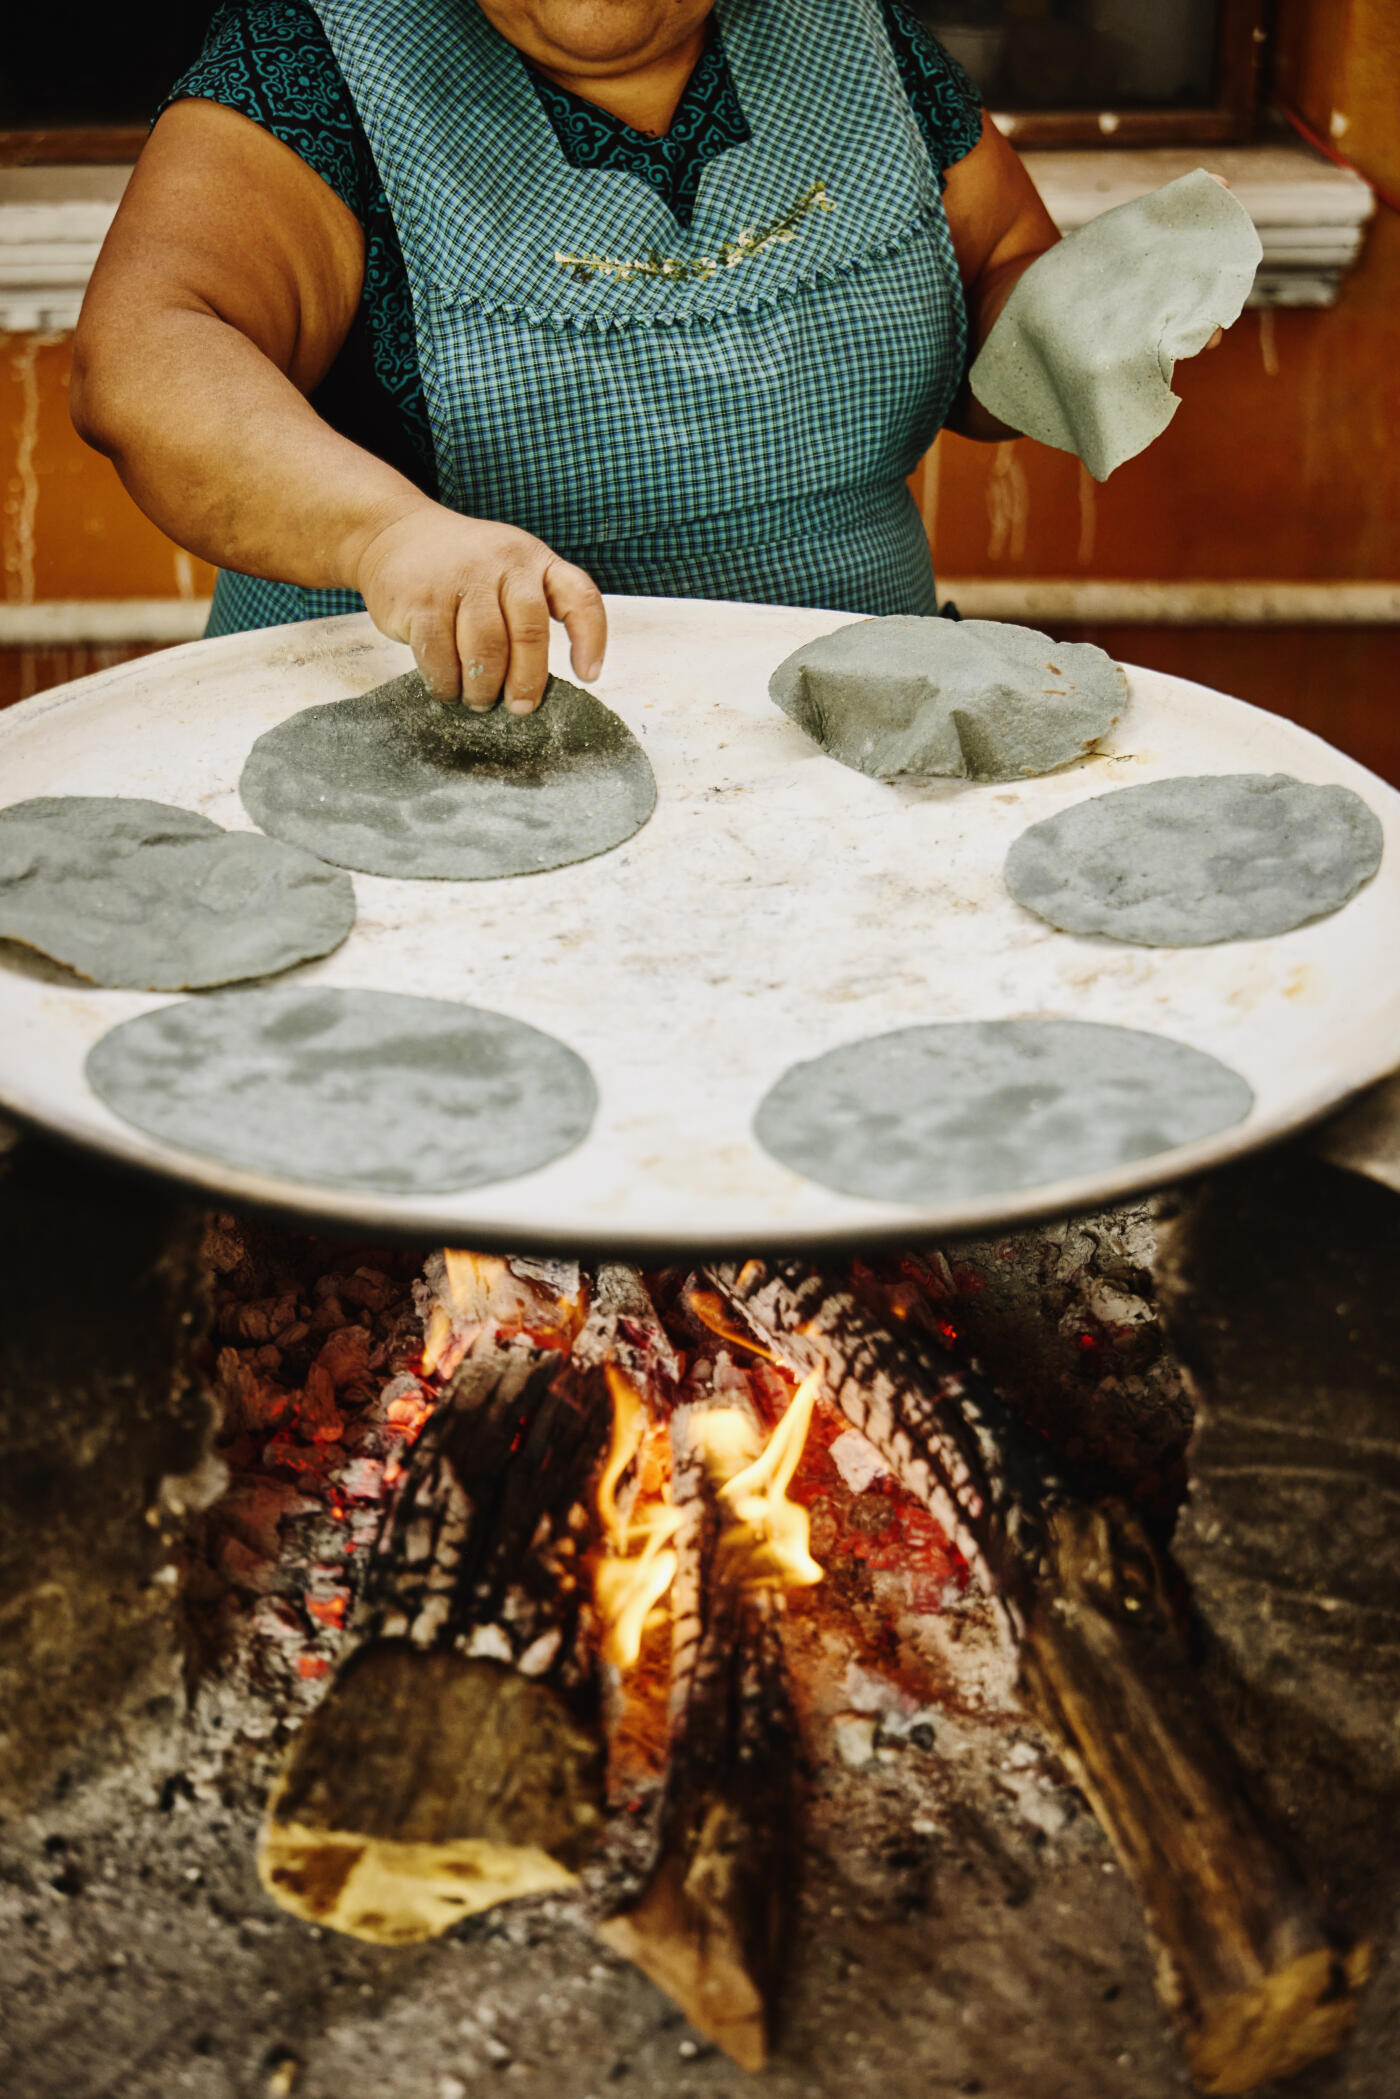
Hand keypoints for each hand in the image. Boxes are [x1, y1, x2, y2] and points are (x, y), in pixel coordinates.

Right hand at [351, 502, 606, 710]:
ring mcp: (460, 579)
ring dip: (484, 687)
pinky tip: (449, 689)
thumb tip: (534, 684)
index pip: (579, 597)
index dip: (590, 640)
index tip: (587, 676)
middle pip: (529, 633)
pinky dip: (447, 683)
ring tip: (480, 701)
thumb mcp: (506, 568)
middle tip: (521, 708)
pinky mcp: (421, 600)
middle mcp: (503, 563)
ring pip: (485, 650)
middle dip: (527, 680)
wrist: (392, 535)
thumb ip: (529, 609)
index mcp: (534, 560)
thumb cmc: (461, 567)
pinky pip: (440, 655)